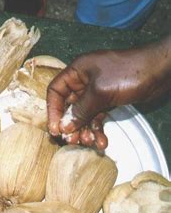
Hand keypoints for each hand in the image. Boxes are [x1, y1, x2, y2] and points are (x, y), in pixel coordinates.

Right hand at [47, 36, 170, 149]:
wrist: (162, 70)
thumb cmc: (129, 72)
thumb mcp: (100, 92)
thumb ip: (80, 110)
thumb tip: (64, 127)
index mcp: (77, 71)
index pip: (55, 91)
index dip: (53, 111)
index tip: (56, 129)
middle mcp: (84, 82)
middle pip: (68, 107)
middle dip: (70, 125)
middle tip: (72, 141)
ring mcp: (96, 92)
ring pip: (83, 115)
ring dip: (84, 130)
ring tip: (88, 142)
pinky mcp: (108, 101)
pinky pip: (97, 118)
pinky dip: (97, 130)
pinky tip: (101, 141)